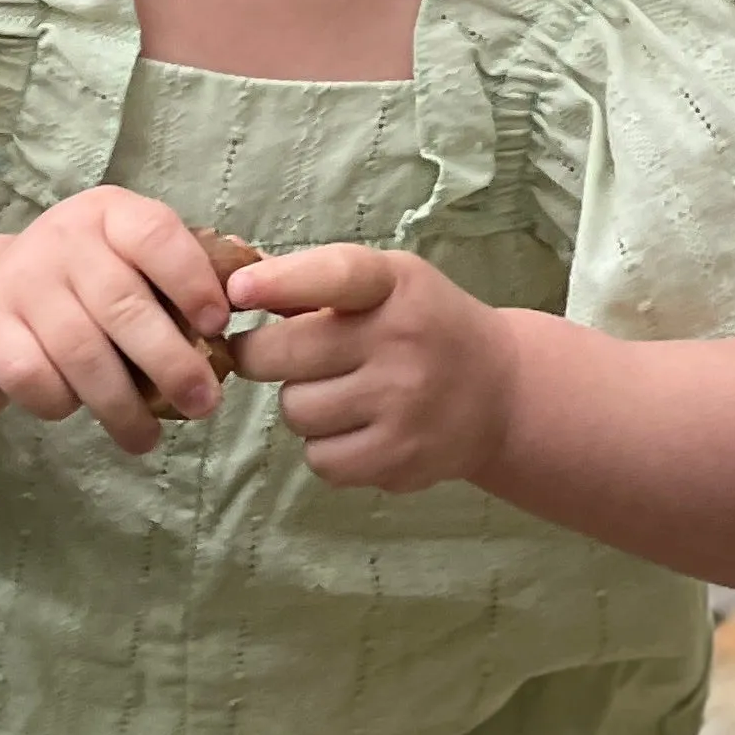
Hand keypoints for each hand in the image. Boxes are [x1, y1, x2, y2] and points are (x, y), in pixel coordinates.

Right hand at [0, 187, 234, 454]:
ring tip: (147, 439)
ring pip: (79, 352)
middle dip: (171, 364)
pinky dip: (61, 403)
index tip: (219, 327)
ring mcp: (21, 282)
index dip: (192, 281)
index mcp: (112, 214)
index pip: (157, 235)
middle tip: (203, 405)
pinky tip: (78, 411)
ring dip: (121, 405)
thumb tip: (267, 289)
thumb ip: (192, 271)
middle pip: (123, 306)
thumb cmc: (92, 280)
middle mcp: (64, 239)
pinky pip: (32, 377)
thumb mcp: (136, 258)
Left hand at [228, 244, 515, 492]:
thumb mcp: (385, 283)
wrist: (501, 392)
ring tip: (340, 393)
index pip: (334, 275)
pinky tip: (356, 428)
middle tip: (275, 356)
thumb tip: (233, 286)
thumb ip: (313, 281)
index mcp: (395, 285)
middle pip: (282, 355)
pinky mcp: (400, 457)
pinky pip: (320, 459)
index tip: (238, 291)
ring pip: (295, 410)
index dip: (278, 282)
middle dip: (262, 356)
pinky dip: (326, 447)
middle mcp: (402, 341)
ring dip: (303, 404)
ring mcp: (403, 404)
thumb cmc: (421, 326)